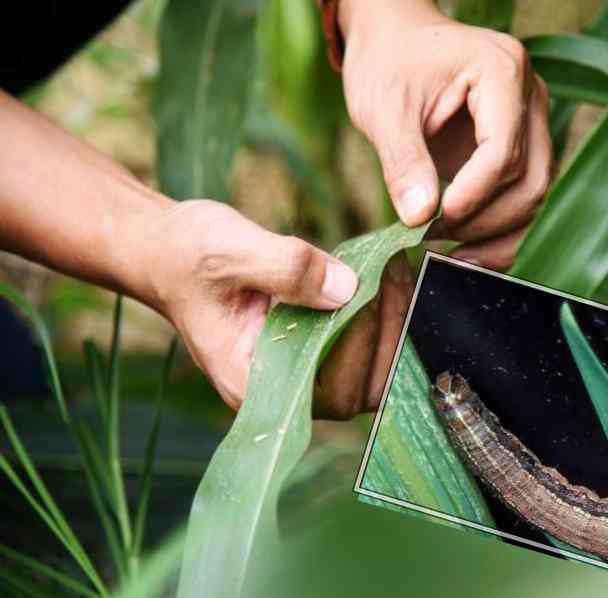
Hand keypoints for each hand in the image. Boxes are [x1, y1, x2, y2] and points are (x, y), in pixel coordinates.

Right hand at [141, 200, 412, 416]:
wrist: (169, 252)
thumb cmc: (186, 253)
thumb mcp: (228, 249)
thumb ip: (285, 268)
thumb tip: (348, 289)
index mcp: (250, 382)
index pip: (329, 392)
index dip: (361, 349)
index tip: (371, 292)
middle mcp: (279, 388)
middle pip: (359, 392)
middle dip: (388, 338)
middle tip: (397, 278)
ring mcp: (298, 370)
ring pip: (368, 373)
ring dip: (392, 326)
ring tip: (396, 272)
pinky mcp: (312, 348)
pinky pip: (360, 347)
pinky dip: (382, 316)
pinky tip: (388, 276)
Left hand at [339, 0, 552, 269]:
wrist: (396, 40)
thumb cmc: (388, 62)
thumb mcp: (383, 108)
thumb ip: (403, 161)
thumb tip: (419, 219)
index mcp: (502, 72)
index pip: (503, 152)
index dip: (472, 196)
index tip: (433, 221)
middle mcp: (531, 97)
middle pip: (531, 181)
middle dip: (486, 222)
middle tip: (435, 240)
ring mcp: (531, 123)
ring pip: (536, 196)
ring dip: (497, 234)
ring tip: (449, 253)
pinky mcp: (522, 147)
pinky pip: (523, 197)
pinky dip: (499, 230)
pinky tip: (465, 249)